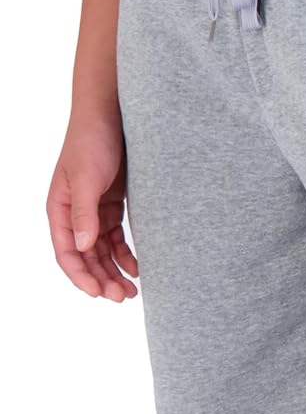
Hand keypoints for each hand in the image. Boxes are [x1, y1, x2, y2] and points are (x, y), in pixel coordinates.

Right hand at [46, 110, 136, 301]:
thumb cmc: (92, 141)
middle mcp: (74, 213)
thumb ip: (84, 213)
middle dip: (102, 279)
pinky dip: (125, 255)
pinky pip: (116, 238)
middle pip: (86, 257)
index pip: (66, 252)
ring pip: (102, 251)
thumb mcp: (87, 178)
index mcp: (59, 209)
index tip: (99, 294)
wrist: (111, 115)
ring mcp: (93, 210)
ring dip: (114, 271)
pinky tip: (138, 268)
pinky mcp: (111, 205)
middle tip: (124, 297)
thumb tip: (84, 247)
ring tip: (132, 291)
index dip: (81, 276)